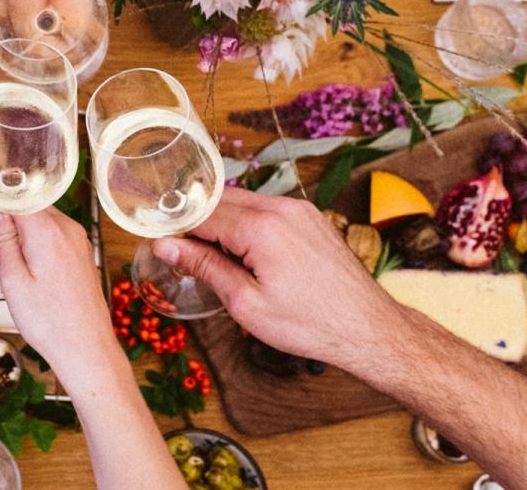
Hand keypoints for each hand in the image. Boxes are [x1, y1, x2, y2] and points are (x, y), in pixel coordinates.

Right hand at [0, 208, 113, 374]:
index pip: (11, 197)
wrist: (86, 347)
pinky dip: (32, 241)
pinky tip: (24, 267)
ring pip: (36, 218)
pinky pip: (50, 233)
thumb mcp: (14, 279)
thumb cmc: (49, 322)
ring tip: (6, 264)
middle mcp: (67, 228)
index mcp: (48, 231)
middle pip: (23, 205)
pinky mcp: (80, 251)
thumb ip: (3, 238)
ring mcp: (76, 238)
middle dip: (0, 223)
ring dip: (15, 232)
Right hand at [152, 188, 407, 367]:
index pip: (202, 213)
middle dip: (198, 222)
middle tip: (181, 252)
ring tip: (214, 258)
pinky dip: (247, 224)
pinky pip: (266, 209)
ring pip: (244, 202)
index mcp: (262, 228)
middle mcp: (282, 208)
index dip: (176, 227)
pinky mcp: (311, 217)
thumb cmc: (308, 323)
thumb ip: (204, 266)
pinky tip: (244, 253)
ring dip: (223, 223)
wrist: (366, 327)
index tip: (160, 243)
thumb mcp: (245, 303)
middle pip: (221, 200)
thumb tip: (165, 245)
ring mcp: (300, 209)